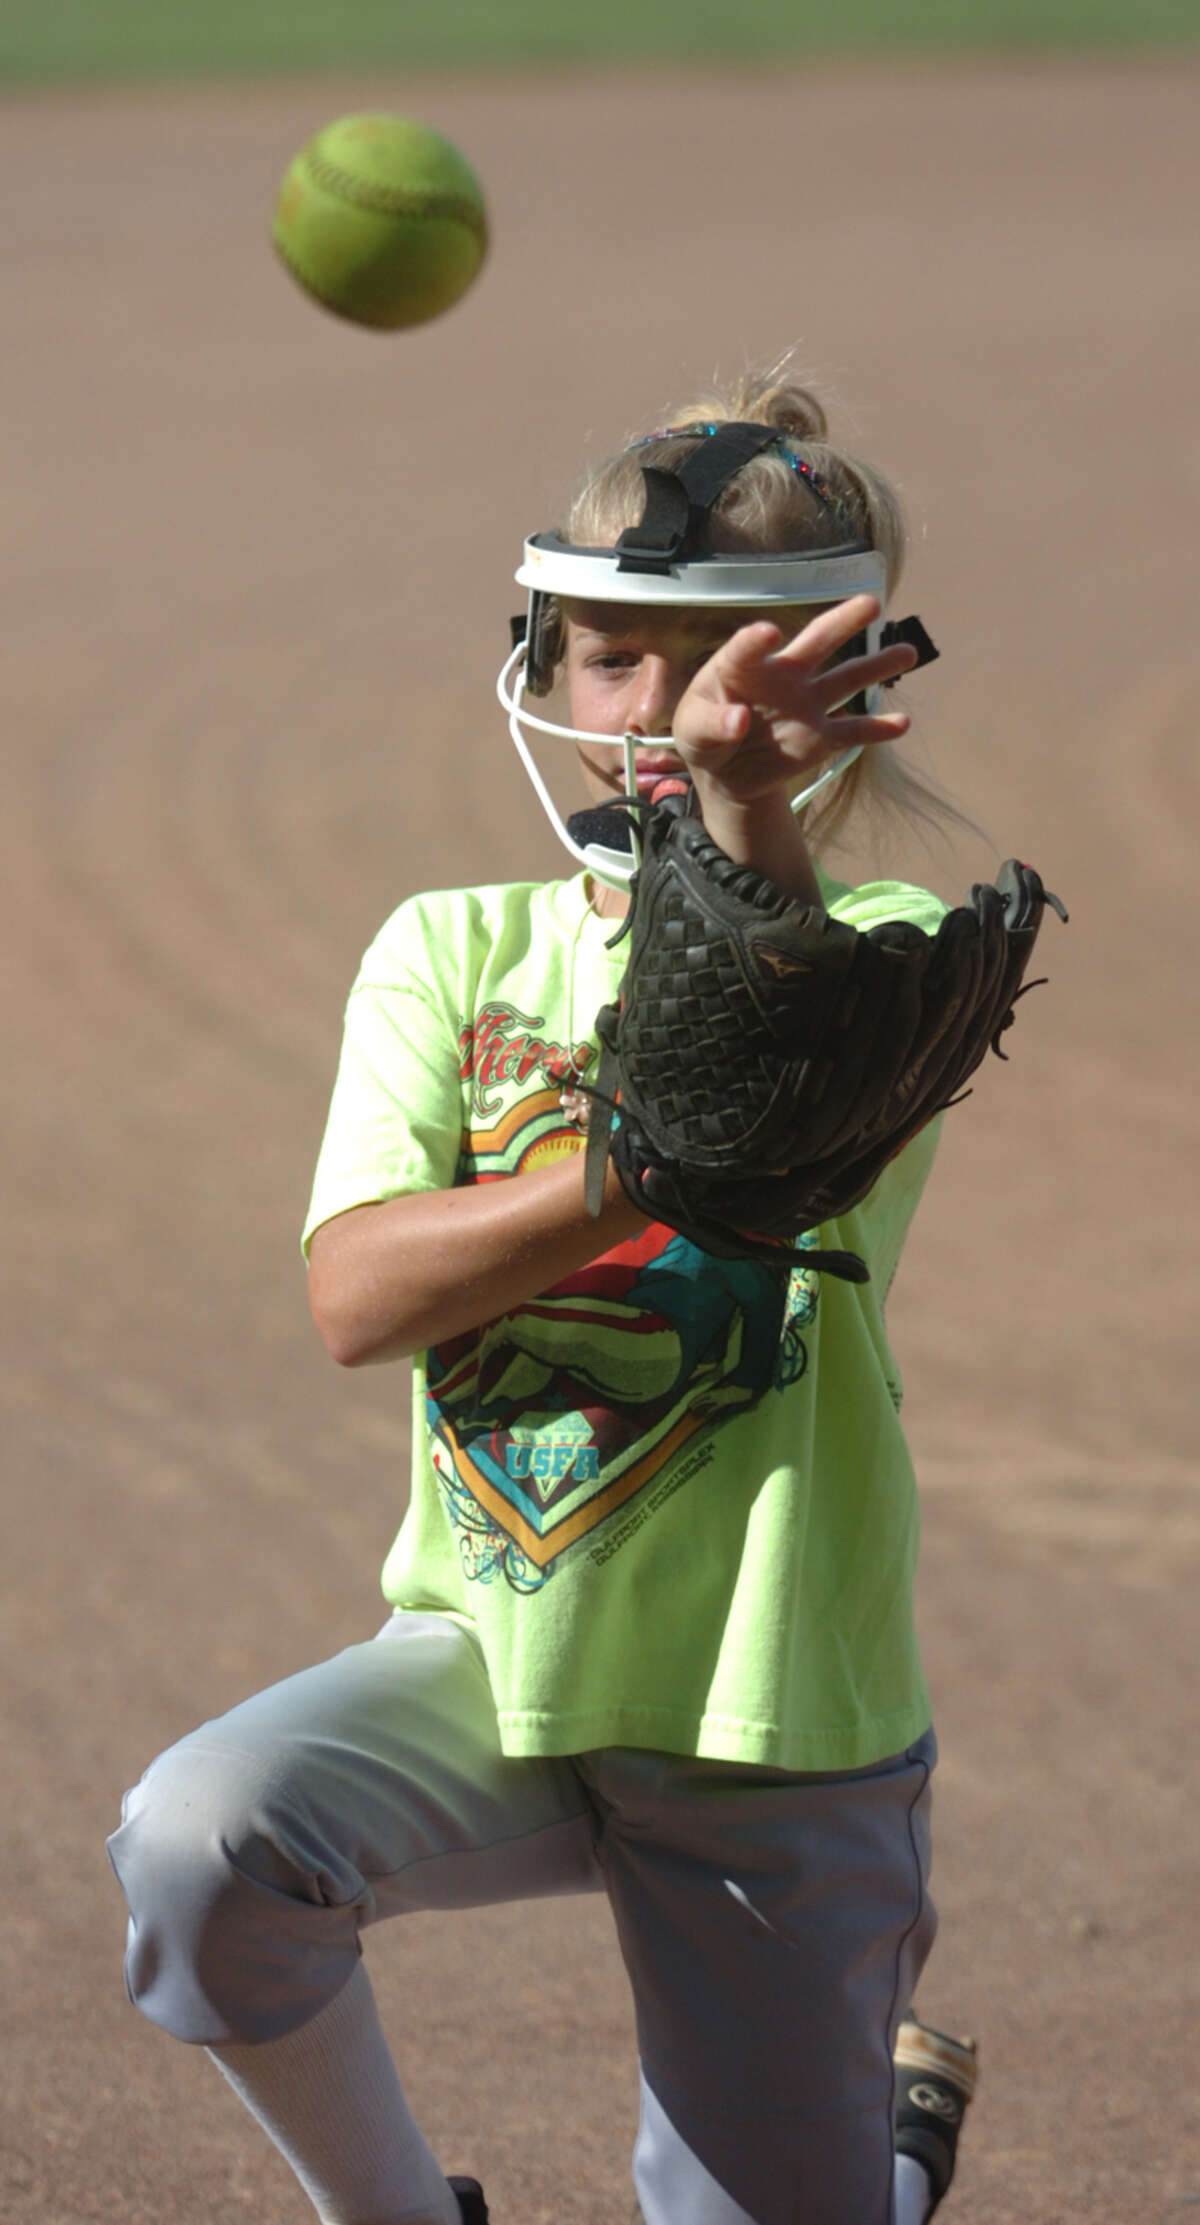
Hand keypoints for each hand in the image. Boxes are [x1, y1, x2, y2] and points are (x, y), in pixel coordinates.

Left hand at [670, 594, 917, 809]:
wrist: (727, 772)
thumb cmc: (705, 735)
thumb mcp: (692, 732)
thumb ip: (711, 725)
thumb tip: (738, 720)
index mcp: (743, 664)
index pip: (749, 646)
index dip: (757, 639)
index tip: (768, 633)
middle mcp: (783, 675)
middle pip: (817, 642)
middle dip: (844, 622)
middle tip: (872, 603)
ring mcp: (807, 704)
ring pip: (846, 679)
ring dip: (877, 666)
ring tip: (908, 652)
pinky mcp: (821, 738)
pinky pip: (852, 731)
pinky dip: (877, 729)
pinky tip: (901, 723)